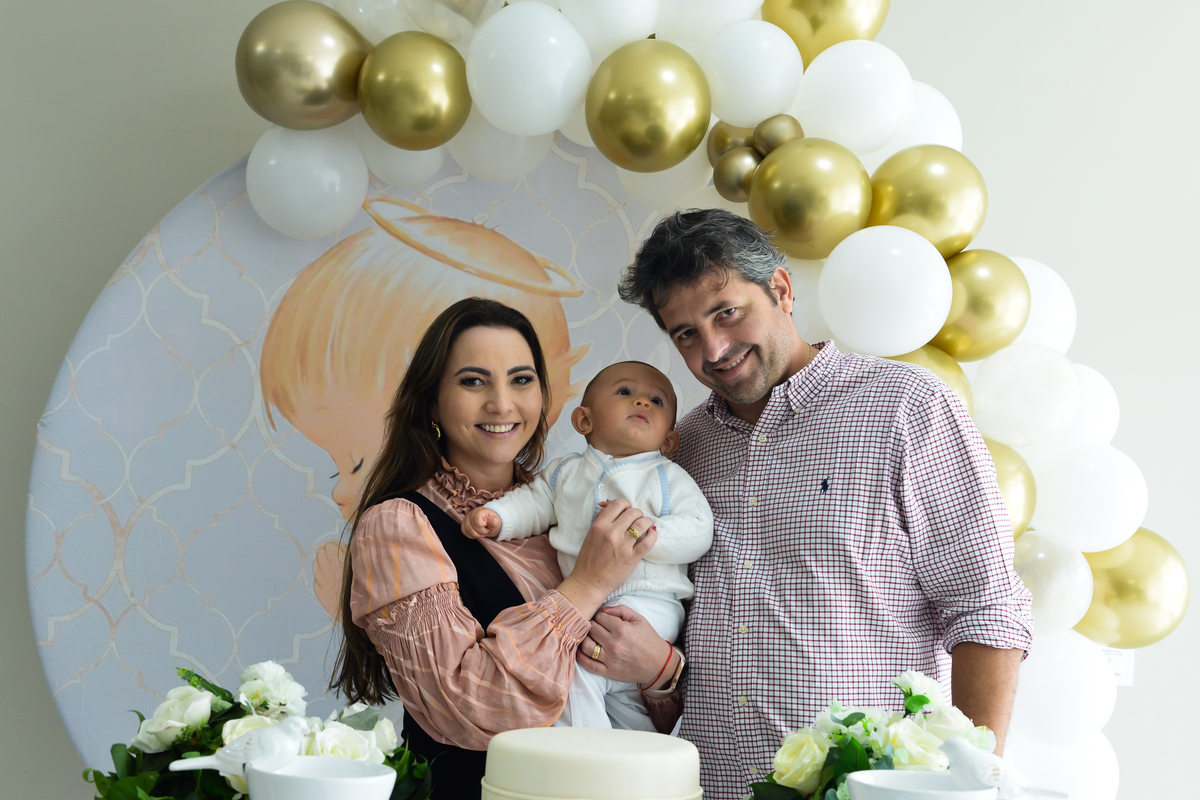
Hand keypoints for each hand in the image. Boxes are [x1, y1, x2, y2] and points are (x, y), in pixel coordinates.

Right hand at [462, 507, 501, 538]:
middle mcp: (471, 513)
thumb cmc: (493, 522)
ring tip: (482, 533)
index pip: (476, 518)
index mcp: (480, 511)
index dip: (481, 525)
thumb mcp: (496, 522)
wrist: (491, 523)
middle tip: (487, 530)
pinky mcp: (464, 524)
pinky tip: (477, 534)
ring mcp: (467, 519)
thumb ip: (493, 521)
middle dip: (480, 532)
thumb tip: (486, 519)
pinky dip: (471, 535)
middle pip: (471, 526)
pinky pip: (464, 531)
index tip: (487, 526)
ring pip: (467, 529)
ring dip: (476, 535)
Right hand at [556, 499, 656, 617]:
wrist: (589, 582)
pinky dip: (653, 534)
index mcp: (599, 526)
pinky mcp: (632, 557)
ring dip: (646, 522)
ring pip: (642, 523)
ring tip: (645, 525)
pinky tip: (651, 533)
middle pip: (633, 512)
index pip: (619, 504)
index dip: (626, 504)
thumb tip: (611, 506)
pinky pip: (649, 541)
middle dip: (637, 513)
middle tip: (636, 520)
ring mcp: (623, 545)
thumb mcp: (591, 534)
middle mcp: (612, 533)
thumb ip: (601, 519)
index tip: (627, 510)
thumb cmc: (589, 559)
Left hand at [577, 605, 672, 685]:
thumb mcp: (640, 619)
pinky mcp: (608, 672)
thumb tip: (603, 609)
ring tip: (589, 636)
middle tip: (595, 626)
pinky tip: (579, 650)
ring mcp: (610, 659)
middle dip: (591, 625)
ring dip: (584, 638)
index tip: (602, 618)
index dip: (599, 615)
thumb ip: (621, 610)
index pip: (600, 617)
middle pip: (591, 629)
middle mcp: (614, 644)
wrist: (659, 664)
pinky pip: (588, 664)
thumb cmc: (649, 640)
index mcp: (622, 629)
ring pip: (586, 645)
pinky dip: (580, 657)